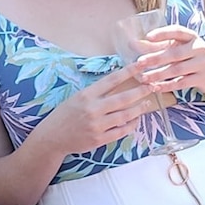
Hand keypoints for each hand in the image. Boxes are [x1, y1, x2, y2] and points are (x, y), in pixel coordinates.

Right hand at [36, 63, 153, 154]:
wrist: (52, 137)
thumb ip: (95, 93)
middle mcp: (92, 109)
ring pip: (125, 115)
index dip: (127, 72)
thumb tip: (116, 84)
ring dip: (139, 109)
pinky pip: (121, 131)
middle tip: (152, 86)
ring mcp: (97, 125)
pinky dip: (131, 125)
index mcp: (86, 95)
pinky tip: (136, 120)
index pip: (111, 80)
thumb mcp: (76, 98)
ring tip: (146, 103)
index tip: (140, 65)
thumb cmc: (64, 115)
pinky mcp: (99, 139)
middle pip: (123, 98)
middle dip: (140, 91)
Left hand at [138, 24, 204, 94]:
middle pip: (174, 53)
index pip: (177, 31)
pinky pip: (182, 83)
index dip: (163, 33)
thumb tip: (132, 43)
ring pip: (177, 70)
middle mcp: (199, 48)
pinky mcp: (202, 79)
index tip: (148, 37)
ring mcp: (202, 64)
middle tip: (139, 62)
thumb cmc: (191, 57)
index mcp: (191, 37)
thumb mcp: (178, 48)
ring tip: (144, 78)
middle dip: (155, 58)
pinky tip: (155, 87)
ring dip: (158, 74)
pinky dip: (167, 86)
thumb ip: (156, 45)